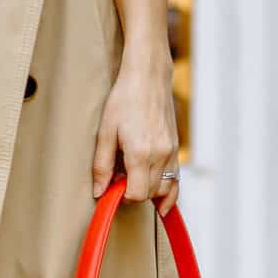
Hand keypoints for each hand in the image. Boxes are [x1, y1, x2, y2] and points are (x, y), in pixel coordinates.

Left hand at [91, 45, 180, 215]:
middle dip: (133, 192)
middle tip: (118, 179)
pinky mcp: (176, 148)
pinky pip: (177, 178)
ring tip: (133, 181)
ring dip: (149, 191)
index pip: (137, 194)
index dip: (122, 196)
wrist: (148, 77)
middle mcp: (160, 155)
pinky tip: (159, 200)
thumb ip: (102, 165)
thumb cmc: (124, 99)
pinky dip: (168, 190)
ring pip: (165, 188)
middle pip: (150, 193)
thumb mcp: (105, 131)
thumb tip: (100, 192)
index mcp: (140, 153)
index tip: (112, 187)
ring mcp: (171, 152)